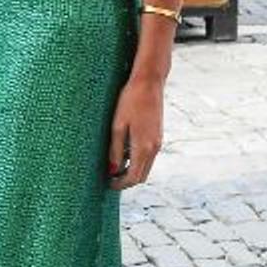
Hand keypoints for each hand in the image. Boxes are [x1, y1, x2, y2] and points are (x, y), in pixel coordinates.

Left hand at [107, 75, 163, 190]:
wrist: (149, 83)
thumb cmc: (130, 101)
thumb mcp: (117, 126)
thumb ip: (116, 151)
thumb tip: (113, 170)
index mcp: (143, 147)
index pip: (133, 177)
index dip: (120, 184)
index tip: (108, 183)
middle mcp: (154, 148)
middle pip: (142, 176)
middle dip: (126, 181)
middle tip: (110, 178)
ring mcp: (158, 142)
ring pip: (146, 167)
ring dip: (132, 171)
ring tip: (114, 166)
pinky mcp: (158, 136)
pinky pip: (148, 156)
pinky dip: (137, 161)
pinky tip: (124, 153)